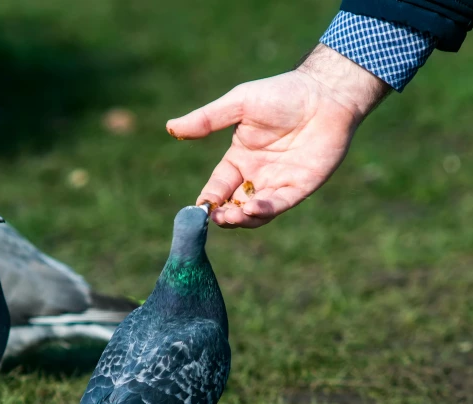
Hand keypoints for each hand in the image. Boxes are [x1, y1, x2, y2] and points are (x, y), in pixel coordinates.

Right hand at [166, 44, 390, 227]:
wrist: (325, 92)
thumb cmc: (281, 93)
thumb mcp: (239, 104)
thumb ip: (207, 120)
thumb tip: (171, 127)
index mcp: (239, 159)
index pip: (218, 186)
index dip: (208, 198)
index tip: (199, 207)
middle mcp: (256, 176)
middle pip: (234, 205)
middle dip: (223, 215)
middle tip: (216, 217)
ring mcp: (278, 183)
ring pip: (255, 212)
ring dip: (241, 219)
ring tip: (231, 217)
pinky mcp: (300, 187)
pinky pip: (279, 205)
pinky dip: (265, 211)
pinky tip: (253, 209)